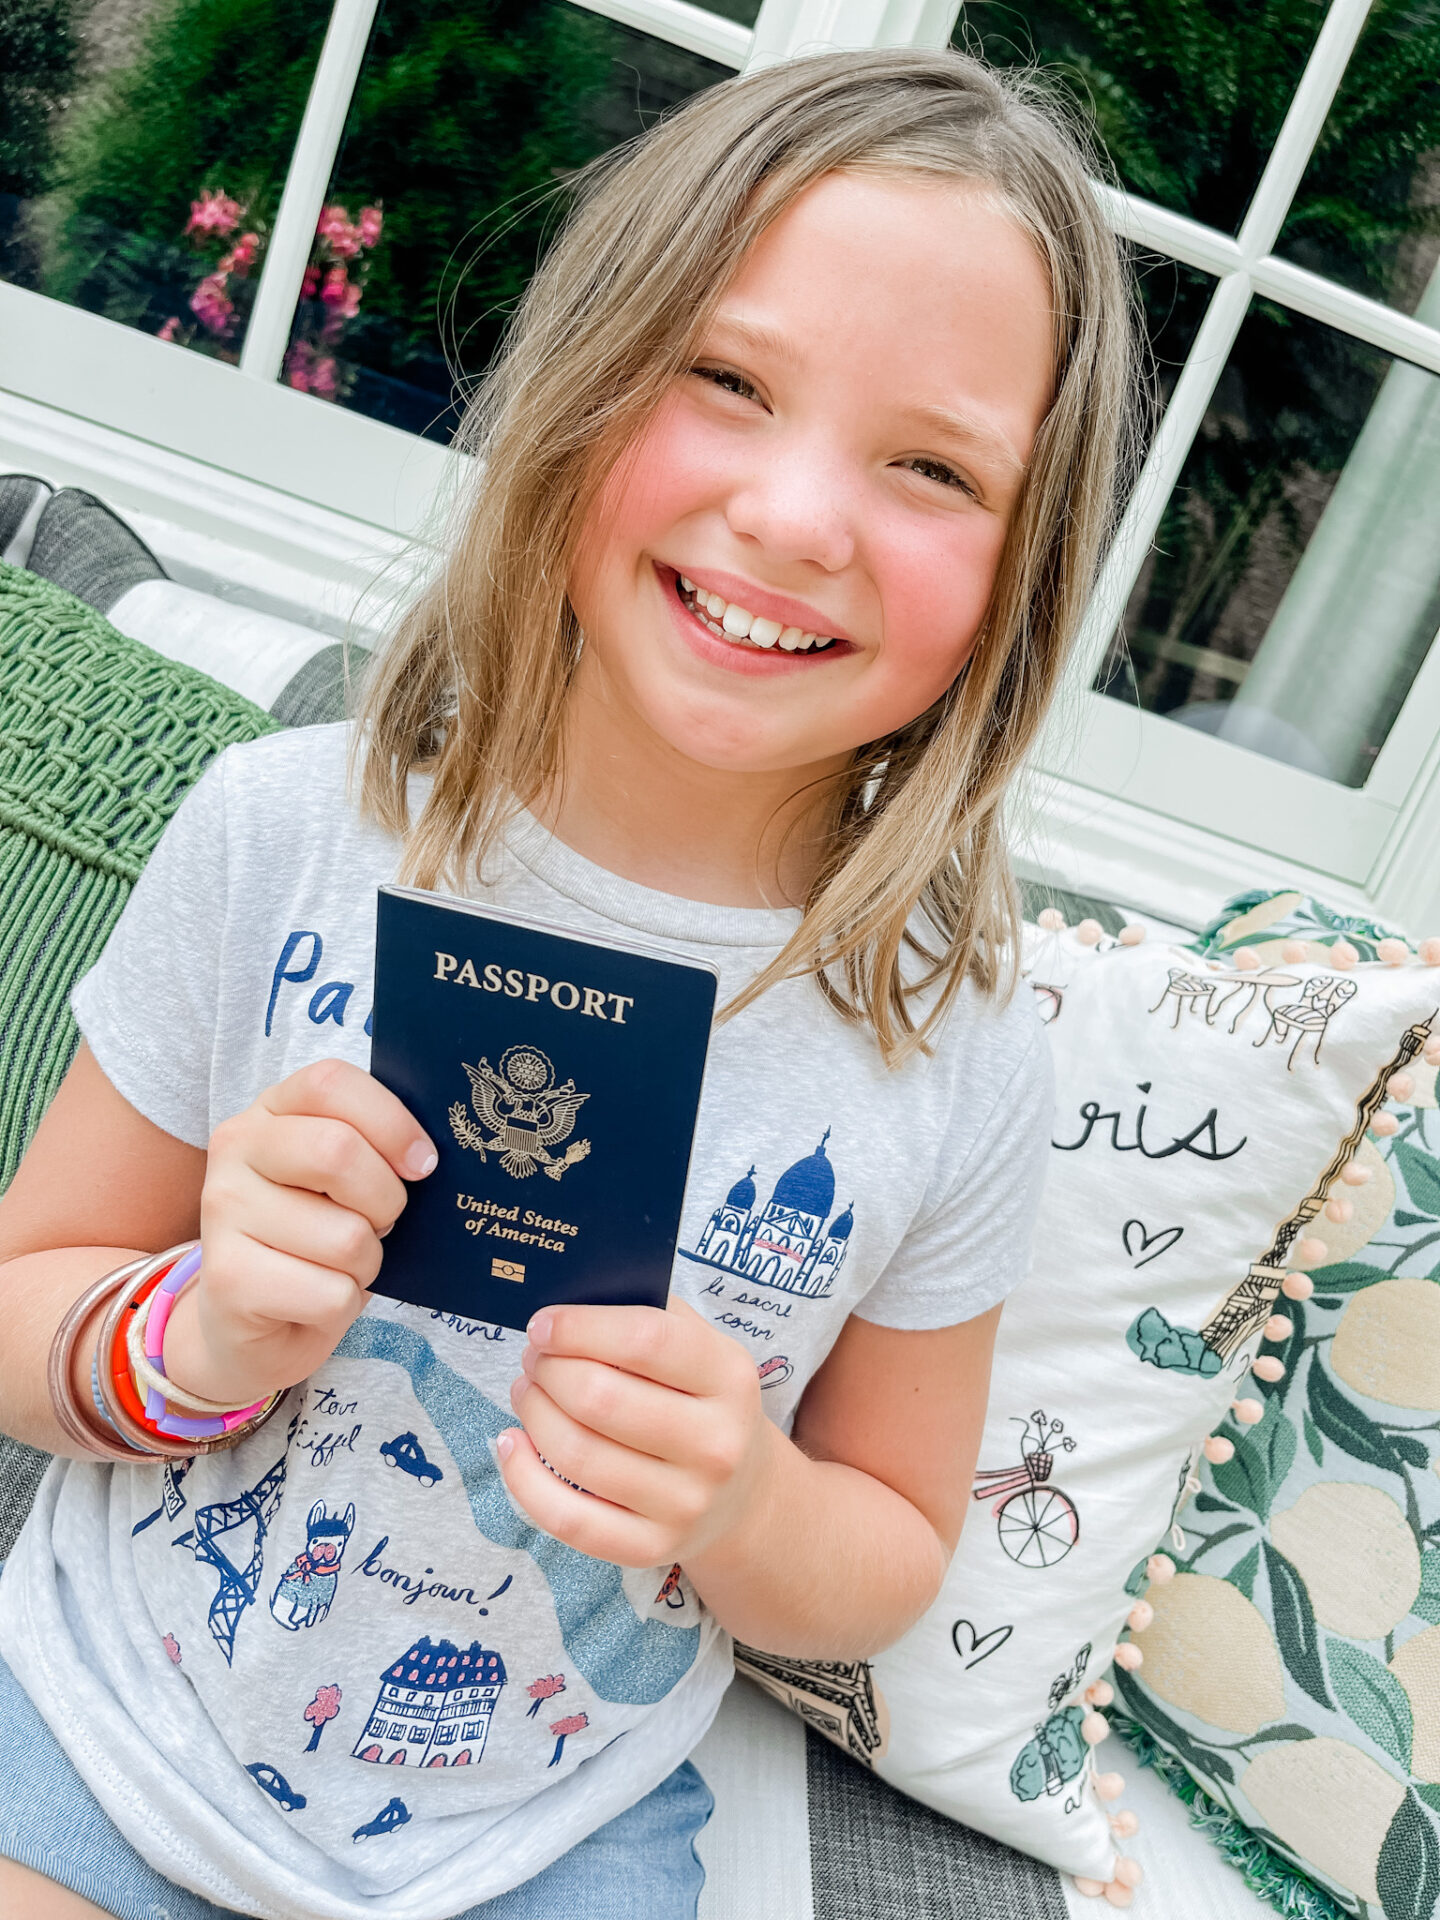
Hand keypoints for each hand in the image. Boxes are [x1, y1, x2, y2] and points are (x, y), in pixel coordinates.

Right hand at [162, 1059, 434, 1405]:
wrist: (251, 1324)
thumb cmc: (314, 1240)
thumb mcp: (341, 1179)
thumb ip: (372, 1148)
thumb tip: (427, 1155)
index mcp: (268, 1112)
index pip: (330, 1083)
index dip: (390, 1121)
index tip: (421, 1163)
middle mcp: (234, 1151)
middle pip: (338, 1151)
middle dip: (386, 1199)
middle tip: (381, 1221)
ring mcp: (223, 1214)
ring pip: (346, 1237)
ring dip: (366, 1263)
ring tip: (339, 1266)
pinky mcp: (227, 1280)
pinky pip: (331, 1294)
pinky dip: (344, 1306)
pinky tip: (314, 1300)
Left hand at [498, 1297, 774, 1568]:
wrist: (743, 1494)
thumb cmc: (701, 1402)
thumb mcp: (700, 1347)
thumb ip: (646, 1314)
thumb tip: (566, 1301)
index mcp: (729, 1377)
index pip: (645, 1340)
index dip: (580, 1327)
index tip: (542, 1325)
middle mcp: (715, 1444)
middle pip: (600, 1398)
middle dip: (549, 1370)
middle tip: (535, 1359)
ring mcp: (686, 1503)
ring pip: (577, 1454)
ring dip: (533, 1413)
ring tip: (527, 1392)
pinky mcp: (651, 1548)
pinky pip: (567, 1518)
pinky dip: (523, 1479)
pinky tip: (512, 1445)